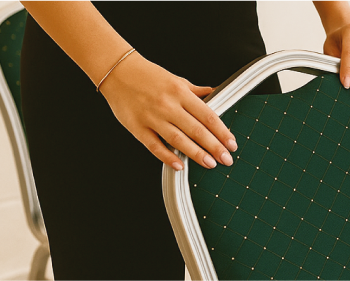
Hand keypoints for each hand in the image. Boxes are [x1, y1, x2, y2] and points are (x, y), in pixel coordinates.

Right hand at [98, 52, 235, 169]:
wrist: (117, 71)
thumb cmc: (147, 76)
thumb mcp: (177, 80)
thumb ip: (196, 91)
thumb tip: (215, 93)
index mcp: (180, 93)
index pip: (208, 116)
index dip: (222, 132)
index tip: (231, 143)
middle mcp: (168, 105)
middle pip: (196, 130)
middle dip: (214, 147)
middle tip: (226, 159)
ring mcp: (152, 117)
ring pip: (178, 140)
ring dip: (196, 154)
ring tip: (210, 164)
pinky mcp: (137, 127)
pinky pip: (154, 146)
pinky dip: (167, 157)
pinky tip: (179, 165)